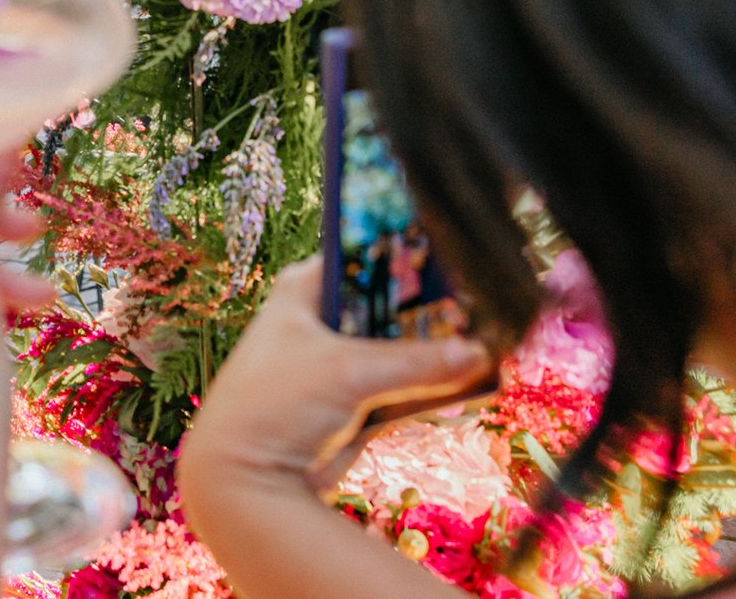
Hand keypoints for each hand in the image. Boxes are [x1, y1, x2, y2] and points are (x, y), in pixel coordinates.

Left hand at [174, 261, 490, 597]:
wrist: (243, 481)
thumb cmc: (276, 406)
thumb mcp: (349, 372)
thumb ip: (417, 362)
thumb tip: (480, 354)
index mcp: (303, 289)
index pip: (363, 254)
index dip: (407, 254)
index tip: (457, 254)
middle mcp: (319, 319)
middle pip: (388, 305)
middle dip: (432, 311)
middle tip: (487, 304)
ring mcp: (335, 362)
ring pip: (397, 348)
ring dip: (435, 351)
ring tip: (492, 340)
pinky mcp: (349, 402)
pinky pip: (399, 386)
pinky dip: (428, 385)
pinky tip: (472, 381)